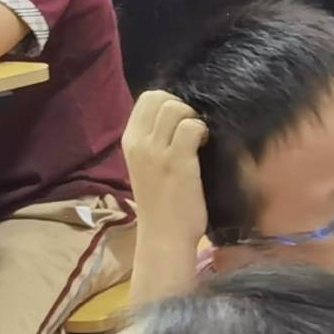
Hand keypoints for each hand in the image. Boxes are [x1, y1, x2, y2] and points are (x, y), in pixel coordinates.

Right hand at [122, 91, 206, 242]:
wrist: (163, 236)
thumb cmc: (158, 203)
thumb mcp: (144, 166)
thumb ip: (152, 140)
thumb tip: (175, 115)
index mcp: (129, 141)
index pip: (147, 98)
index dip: (169, 101)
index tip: (180, 121)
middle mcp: (139, 143)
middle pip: (161, 97)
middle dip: (182, 105)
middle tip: (192, 127)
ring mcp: (156, 151)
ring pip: (176, 108)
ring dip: (193, 117)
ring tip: (199, 137)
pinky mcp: (177, 161)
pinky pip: (192, 126)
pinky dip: (202, 130)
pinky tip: (204, 145)